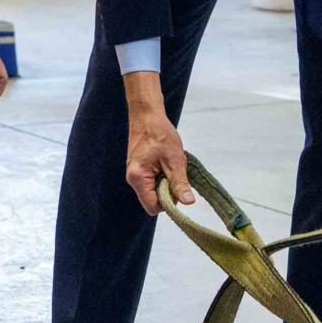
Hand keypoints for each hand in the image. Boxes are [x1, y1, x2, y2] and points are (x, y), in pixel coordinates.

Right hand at [122, 87, 192, 215]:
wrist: (147, 115)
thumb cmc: (160, 134)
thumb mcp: (175, 160)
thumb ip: (179, 184)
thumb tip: (188, 203)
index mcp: (138, 178)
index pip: (153, 207)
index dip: (168, 202)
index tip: (177, 187)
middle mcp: (133, 179)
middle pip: (152, 200)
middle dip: (167, 191)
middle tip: (174, 172)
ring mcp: (135, 175)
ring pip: (153, 191)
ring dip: (166, 183)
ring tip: (170, 165)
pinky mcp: (139, 170)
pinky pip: (152, 182)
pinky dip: (162, 176)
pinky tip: (165, 163)